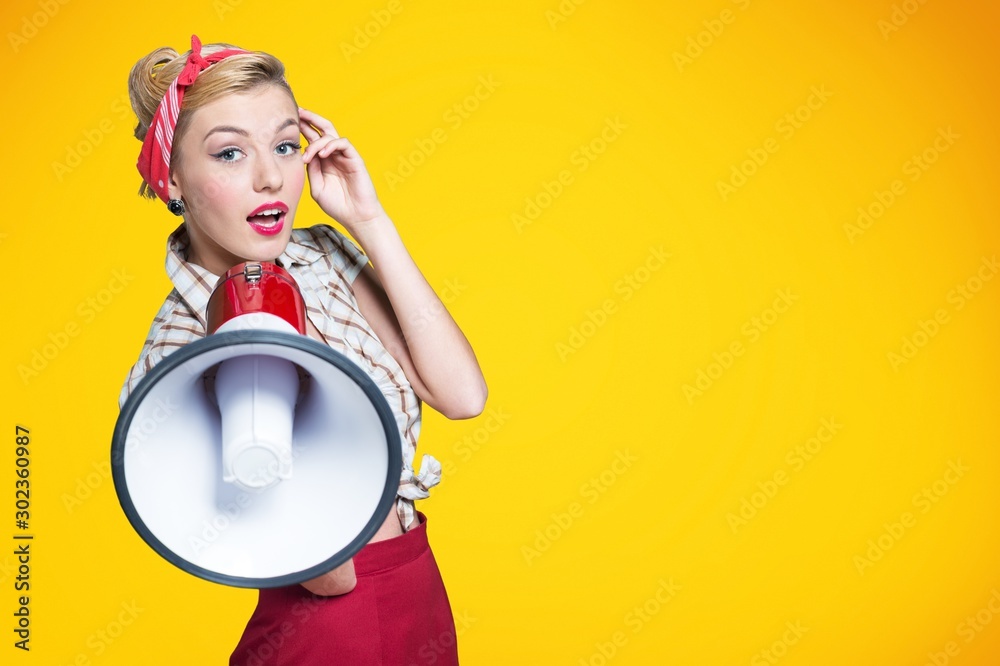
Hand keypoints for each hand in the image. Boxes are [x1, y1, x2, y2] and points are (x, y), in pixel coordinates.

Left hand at [299, 107, 385, 231]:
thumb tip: (305, 154)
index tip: (289, 121)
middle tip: (298, 111)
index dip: (302, 128)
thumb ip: (311, 169)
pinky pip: (343, 143)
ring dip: (316, 141)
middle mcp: (334, 155)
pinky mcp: (355, 159)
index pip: (312, 138)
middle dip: (310, 118)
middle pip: (322, 128)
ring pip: (330, 135)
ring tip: (309, 155)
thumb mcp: (316, 187)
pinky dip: (331, 145)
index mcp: (323, 160)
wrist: (356, 217)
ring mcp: (345, 156)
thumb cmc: (338, 205)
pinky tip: (322, 154)